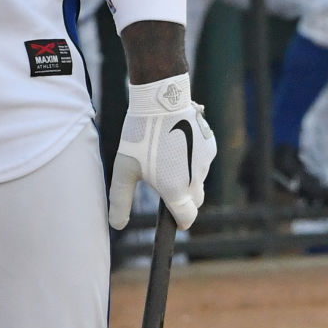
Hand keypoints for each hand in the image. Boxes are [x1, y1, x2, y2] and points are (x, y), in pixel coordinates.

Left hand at [109, 73, 215, 231]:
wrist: (161, 102)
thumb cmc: (140, 136)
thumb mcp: (124, 170)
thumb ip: (120, 201)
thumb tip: (116, 225)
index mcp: (175, 190)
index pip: (186, 218)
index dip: (180, 222)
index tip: (175, 222)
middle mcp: (195, 179)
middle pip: (195, 200)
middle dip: (185, 202)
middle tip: (165, 188)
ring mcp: (206, 162)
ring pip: (199, 179)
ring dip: (188, 178)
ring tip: (166, 159)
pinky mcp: (210, 146)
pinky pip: (203, 160)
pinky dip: (193, 159)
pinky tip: (177, 145)